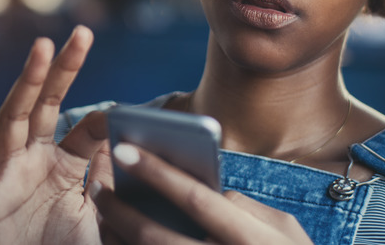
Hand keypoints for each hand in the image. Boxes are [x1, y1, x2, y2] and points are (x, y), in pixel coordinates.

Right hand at [0, 26, 111, 244]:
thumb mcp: (97, 217)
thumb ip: (107, 178)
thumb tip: (122, 139)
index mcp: (63, 166)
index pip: (84, 129)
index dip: (103, 119)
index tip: (123, 111)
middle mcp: (33, 161)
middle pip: (45, 105)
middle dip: (61, 70)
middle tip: (81, 34)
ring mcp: (7, 174)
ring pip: (14, 119)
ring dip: (28, 82)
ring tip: (43, 49)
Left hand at [93, 143, 313, 244]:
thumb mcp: (287, 233)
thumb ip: (248, 207)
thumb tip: (209, 191)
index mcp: (250, 241)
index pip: (195, 199)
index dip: (155, 172)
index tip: (122, 148)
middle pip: (155, 237)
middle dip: (119, 209)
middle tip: (97, 184)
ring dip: (115, 237)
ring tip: (101, 211)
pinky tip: (116, 240)